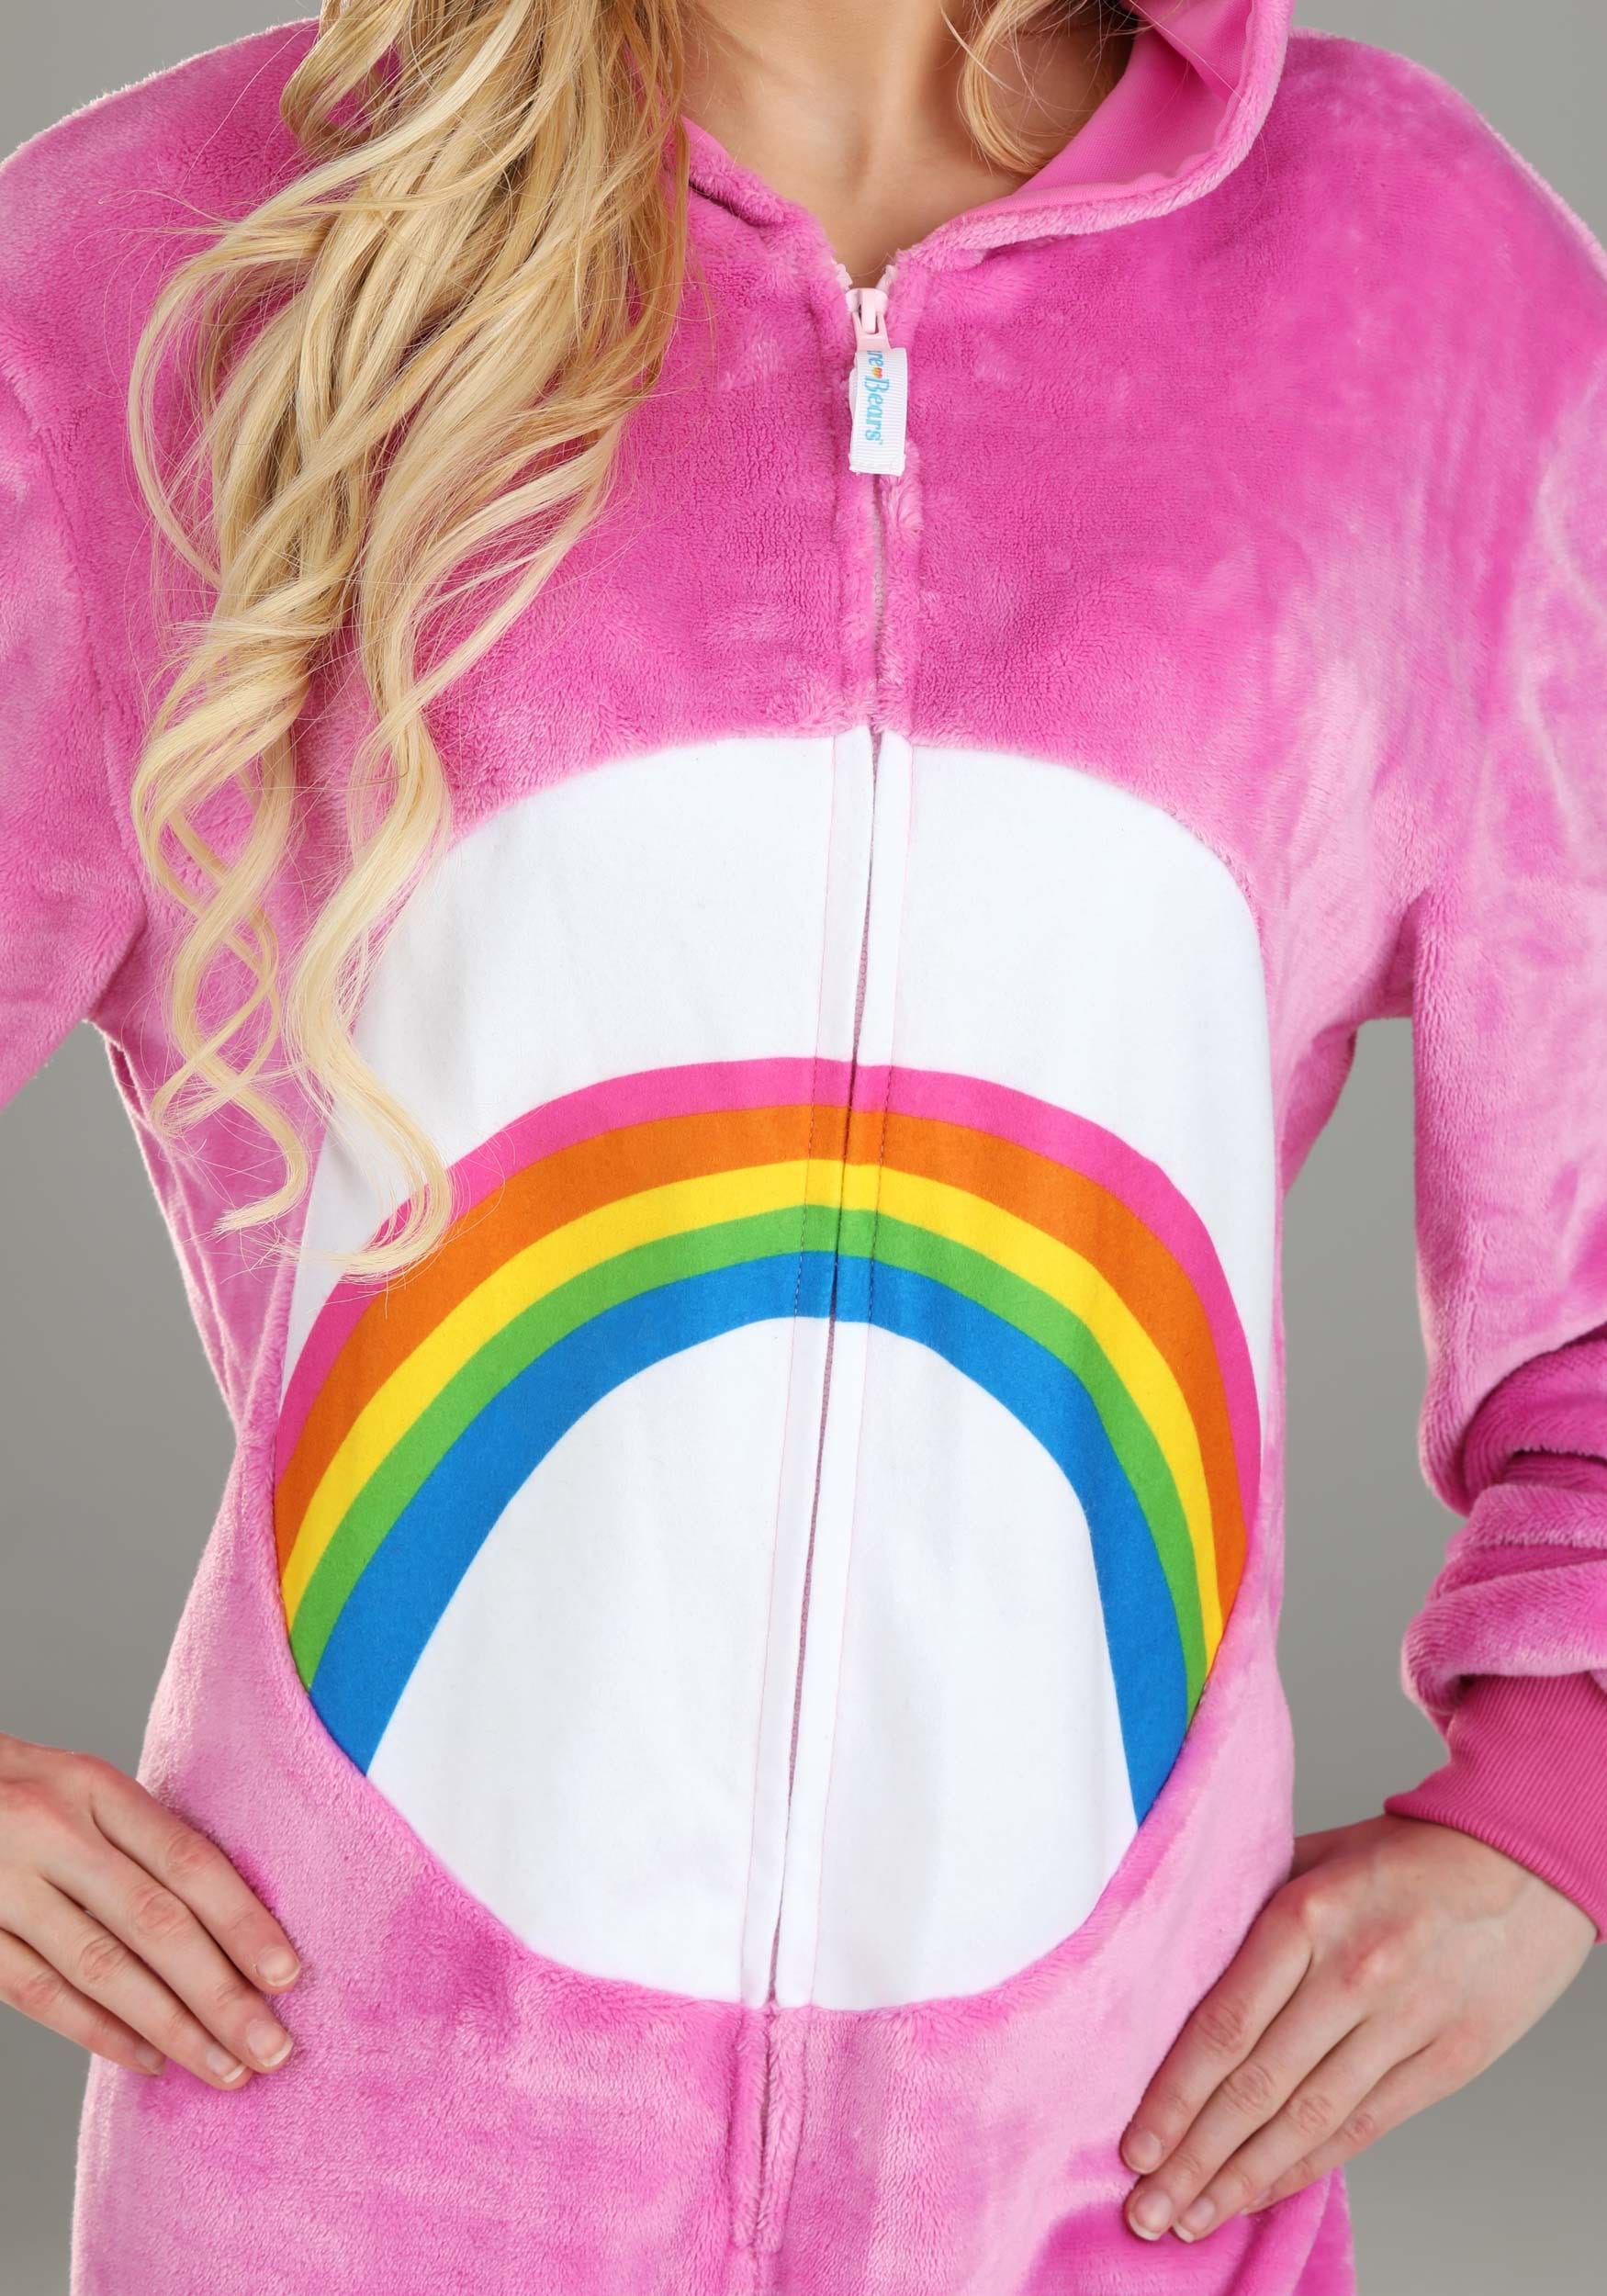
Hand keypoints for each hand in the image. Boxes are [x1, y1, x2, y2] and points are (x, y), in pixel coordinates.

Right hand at [0, 1731, 300, 2089]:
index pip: (186, 1861)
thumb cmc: (23, 1790)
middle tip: (273, 2049)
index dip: (242, 1920)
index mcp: (95, 1787)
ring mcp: (3, 1885)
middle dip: (221, 1993)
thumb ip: (143, 1838)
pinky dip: (98, 2032)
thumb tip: (236, 1916)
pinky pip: (39, 1993)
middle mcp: (52, 1831)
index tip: (289, 1976)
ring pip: (101, 1969)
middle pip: (154, 1923)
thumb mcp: (84, 1786)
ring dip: (171, 2028)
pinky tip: (149, 2061)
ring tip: (225, 2069)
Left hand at [1119, 1812, 1596, 2242]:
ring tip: (1193, 2217)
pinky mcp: (1447, 2060)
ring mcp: (1404, 2024)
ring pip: (1309, 2120)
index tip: (1136, 2144)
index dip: (1176, 2095)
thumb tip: (1180, 1944)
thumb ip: (1251, 1897)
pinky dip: (1310, 2166)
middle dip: (1195, 2157)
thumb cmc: (1409, 1853)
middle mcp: (1352, 1975)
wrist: (1523, 1861)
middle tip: (1148, 2208)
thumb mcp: (1318, 1852)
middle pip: (1259, 2086)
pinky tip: (1264, 2192)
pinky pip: (1365, 2127)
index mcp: (1307, 1914)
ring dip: (1244, 2179)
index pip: (1226, 2024)